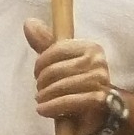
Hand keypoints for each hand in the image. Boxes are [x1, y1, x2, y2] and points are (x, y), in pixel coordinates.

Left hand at [24, 18, 112, 134]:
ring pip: (61, 86)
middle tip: (39, 91)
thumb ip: (46, 44)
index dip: (41, 63)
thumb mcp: (63, 63)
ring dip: (45, 96)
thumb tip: (28, 22)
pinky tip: (43, 110)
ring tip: (41, 101)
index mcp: (91, 48)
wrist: (105, 112)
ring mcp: (100, 81)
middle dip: (42, 82)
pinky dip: (52, 107)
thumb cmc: (81, 86)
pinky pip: (68, 101)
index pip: (57, 50)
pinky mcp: (99, 100)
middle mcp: (98, 62)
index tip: (36, 75)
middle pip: (56, 69)